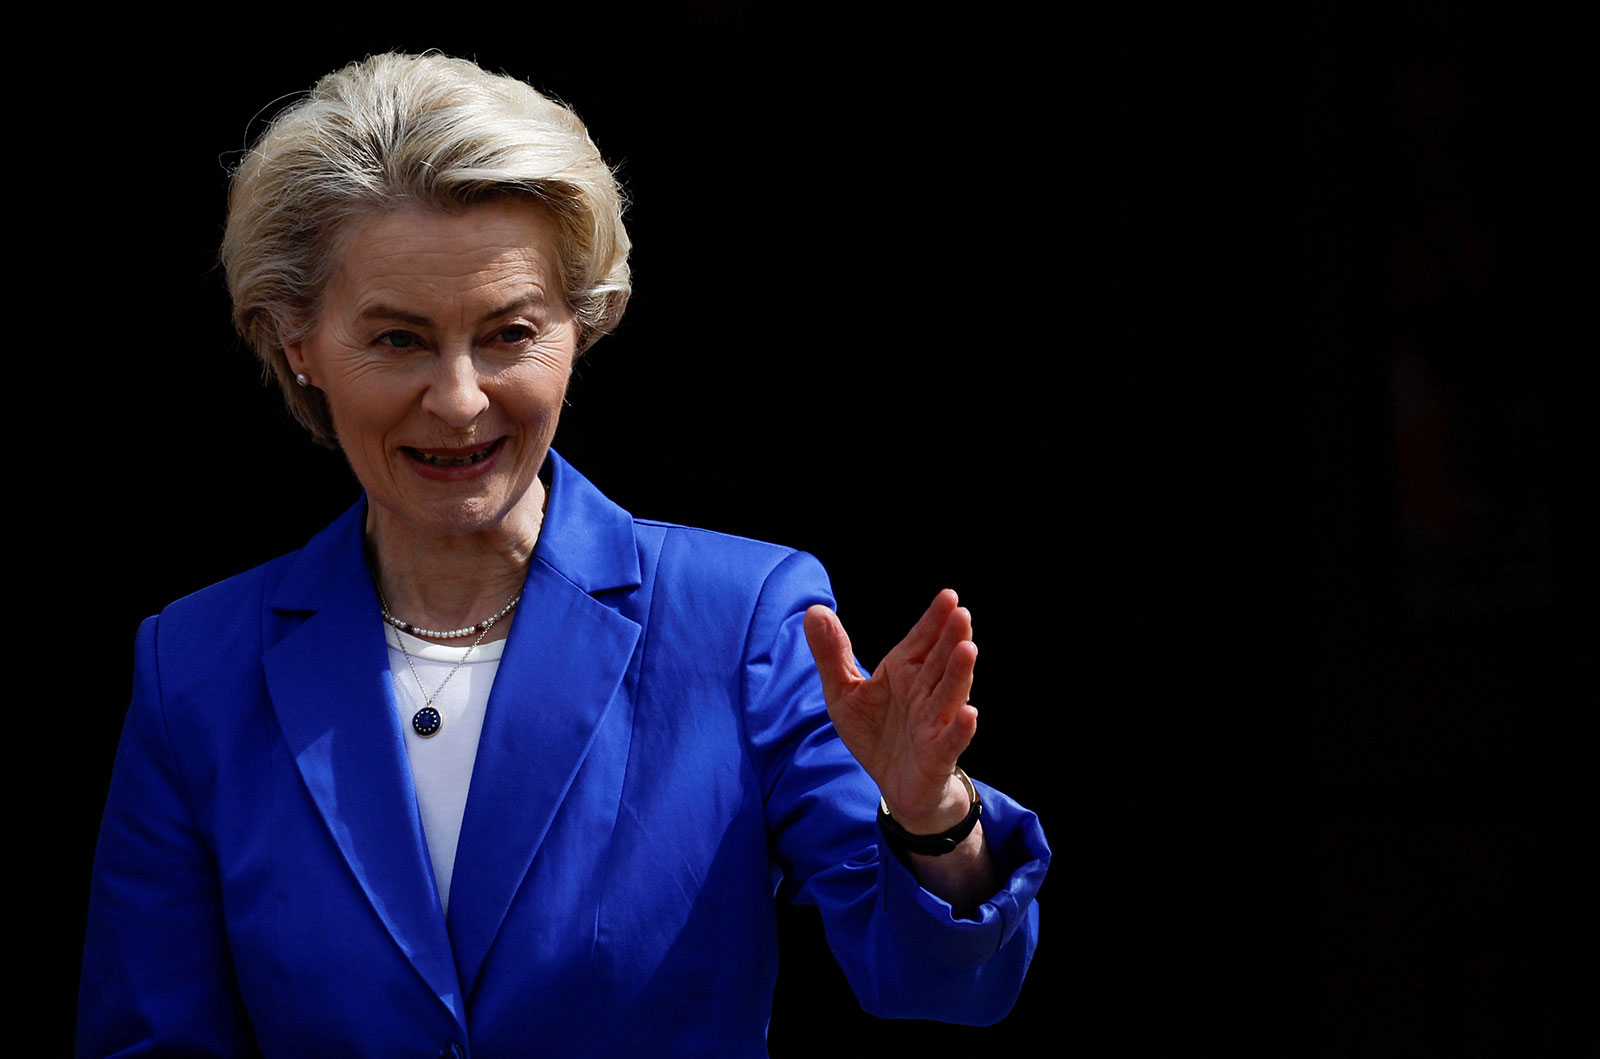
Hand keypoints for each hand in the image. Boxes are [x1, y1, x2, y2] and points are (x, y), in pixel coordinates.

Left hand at [804, 589, 977, 833]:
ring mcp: (934, 722)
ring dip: (959, 673)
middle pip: (940, 661)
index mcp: (904, 672)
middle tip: (961, 613)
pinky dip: (960, 728)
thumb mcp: (843, 693)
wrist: (894, 784)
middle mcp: (924, 692)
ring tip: (968, 649)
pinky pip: (951, 740)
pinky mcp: (937, 754)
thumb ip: (832, 654)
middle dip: (951, 637)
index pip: (921, 640)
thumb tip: (814, 609)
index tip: (948, 595)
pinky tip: (969, 713)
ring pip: (950, 694)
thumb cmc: (875, 733)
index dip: (934, 619)